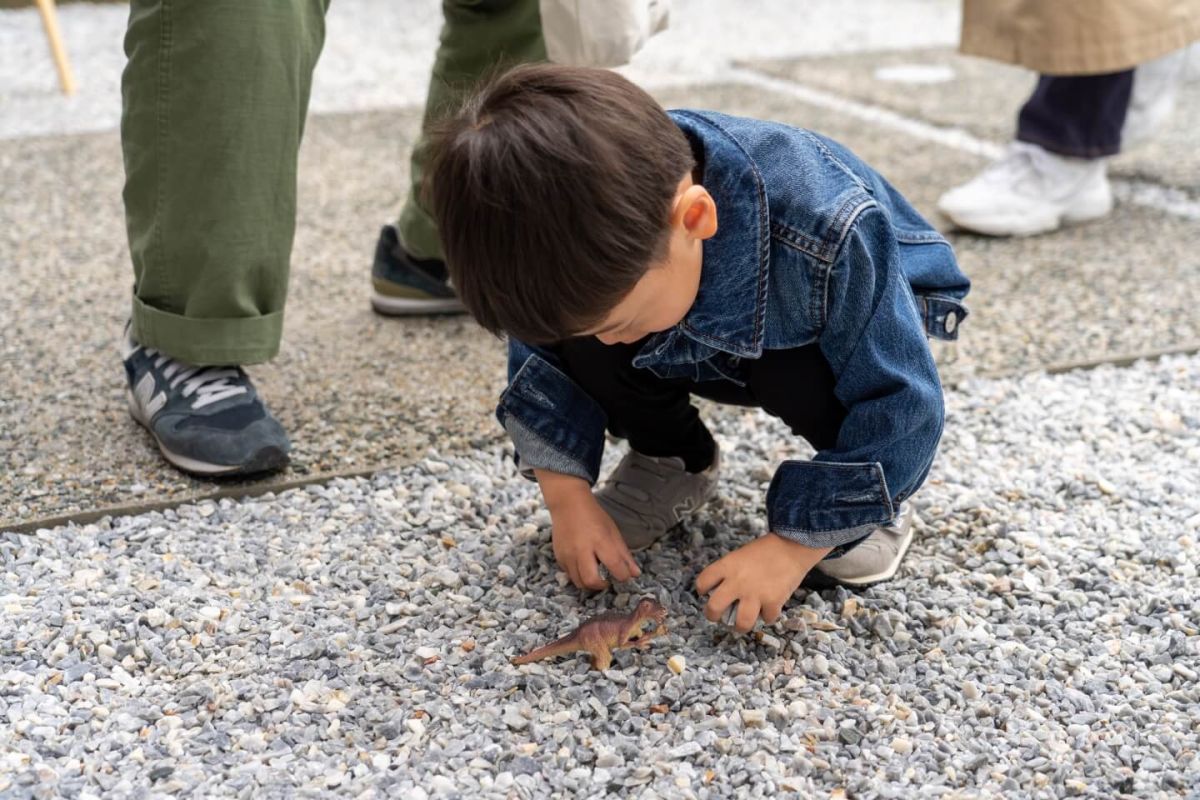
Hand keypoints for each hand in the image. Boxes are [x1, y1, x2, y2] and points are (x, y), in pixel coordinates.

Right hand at [536, 470, 640, 590]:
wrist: (568, 505)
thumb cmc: (594, 517)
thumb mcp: (613, 532)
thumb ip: (624, 554)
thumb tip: (635, 574)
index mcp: (600, 540)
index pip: (615, 566)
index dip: (623, 576)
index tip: (624, 575)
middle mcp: (582, 550)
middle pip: (591, 581)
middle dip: (603, 586)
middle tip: (608, 579)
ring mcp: (568, 555)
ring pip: (579, 583)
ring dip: (590, 583)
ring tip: (596, 573)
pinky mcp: (559, 557)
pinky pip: (570, 575)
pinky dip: (579, 575)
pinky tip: (584, 565)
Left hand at [696, 533, 830, 632]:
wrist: (791, 546)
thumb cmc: (765, 550)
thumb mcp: (739, 556)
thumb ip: (729, 573)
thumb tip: (723, 594)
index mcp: (727, 566)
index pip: (702, 582)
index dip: (702, 590)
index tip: (706, 594)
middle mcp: (737, 582)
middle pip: (713, 608)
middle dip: (713, 616)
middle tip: (718, 617)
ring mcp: (755, 594)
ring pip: (741, 623)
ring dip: (741, 626)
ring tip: (742, 623)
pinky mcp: (773, 601)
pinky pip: (767, 619)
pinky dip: (768, 616)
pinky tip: (769, 608)